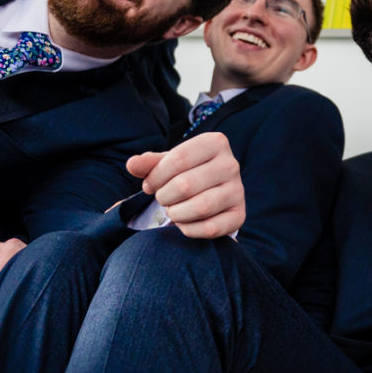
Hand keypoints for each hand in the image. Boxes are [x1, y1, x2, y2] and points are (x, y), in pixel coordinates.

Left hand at [126, 132, 244, 238]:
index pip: (178, 158)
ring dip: (177, 213)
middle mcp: (231, 164)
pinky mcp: (239, 215)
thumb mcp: (168, 163)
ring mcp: (238, 190)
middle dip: (165, 196)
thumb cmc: (185, 173)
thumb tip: (132, 164)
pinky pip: (211, 228)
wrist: (212, 192)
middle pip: (186, 184)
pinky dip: (190, 229)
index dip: (156, 176)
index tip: (149, 186)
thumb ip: (148, 163)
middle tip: (162, 199)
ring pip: (201, 207)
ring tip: (172, 211)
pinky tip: (183, 224)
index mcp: (215, 142)